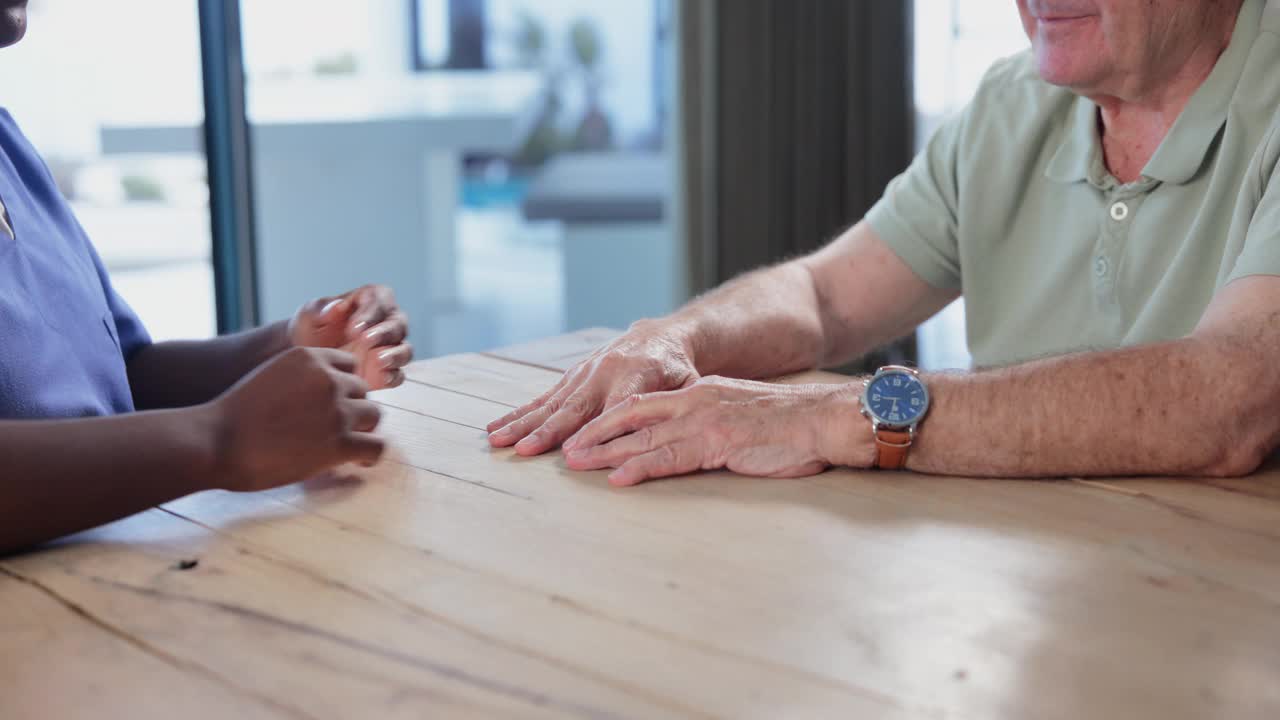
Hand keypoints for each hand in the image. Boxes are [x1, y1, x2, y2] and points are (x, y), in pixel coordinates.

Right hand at [207, 347, 384, 491]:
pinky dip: (371, 455)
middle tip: (337, 430)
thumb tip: (323, 397)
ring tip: (349, 447)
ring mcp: (336, 409)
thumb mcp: (270, 376)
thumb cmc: (233, 416)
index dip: (344, 386)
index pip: (349, 365)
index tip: (334, 404)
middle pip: (363, 391)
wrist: (215, 442)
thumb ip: (300, 379)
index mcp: (309, 357)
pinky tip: (359, 462)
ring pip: (373, 416)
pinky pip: (376, 446)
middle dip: (352, 409)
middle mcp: (328, 378)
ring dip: (362, 431)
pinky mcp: (339, 442)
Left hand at [289, 285, 411, 389]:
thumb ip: (321, 308)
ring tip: (379, 361)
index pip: (381, 300)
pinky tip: (381, 378)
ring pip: (405, 349)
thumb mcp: (309, 315)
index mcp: (371, 300)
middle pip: (398, 324)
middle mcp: (386, 323)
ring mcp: (389, 348)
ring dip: (395, 355)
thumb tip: (336, 308)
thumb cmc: (311, 329)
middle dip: (384, 332)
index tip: (353, 327)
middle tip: (365, 341)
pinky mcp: (387, 372)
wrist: (307, 357)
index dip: (371, 313)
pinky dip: (393, 376)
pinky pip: (398, 375)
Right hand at [487, 322, 699, 455]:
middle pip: (573, 408)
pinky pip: (542, 398)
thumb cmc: (679, 370)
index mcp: (637, 375)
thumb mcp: (689, 386)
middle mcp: (604, 372)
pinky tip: (496, 426)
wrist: (659, 337)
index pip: (614, 409)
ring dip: (523, 423)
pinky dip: (519, 413)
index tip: (572, 454)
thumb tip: (671, 432)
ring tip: (497, 439)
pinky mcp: (571, 378)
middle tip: (524, 450)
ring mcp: (583, 374)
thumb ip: (678, 406)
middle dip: (547, 431)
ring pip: (550, 403)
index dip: (593, 431)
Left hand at [561, 376, 872, 485]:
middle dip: (595, 434)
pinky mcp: (720, 442)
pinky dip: (641, 468)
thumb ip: (714, 430)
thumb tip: (695, 447)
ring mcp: (706, 420)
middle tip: (564, 450)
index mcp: (701, 394)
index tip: (584, 433)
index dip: (610, 420)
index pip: (644, 405)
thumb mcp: (742, 419)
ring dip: (607, 452)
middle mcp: (696, 402)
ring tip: (576, 463)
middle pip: (633, 417)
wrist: (826, 418)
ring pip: (644, 438)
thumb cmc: (792, 425)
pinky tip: (618, 478)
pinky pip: (672, 457)